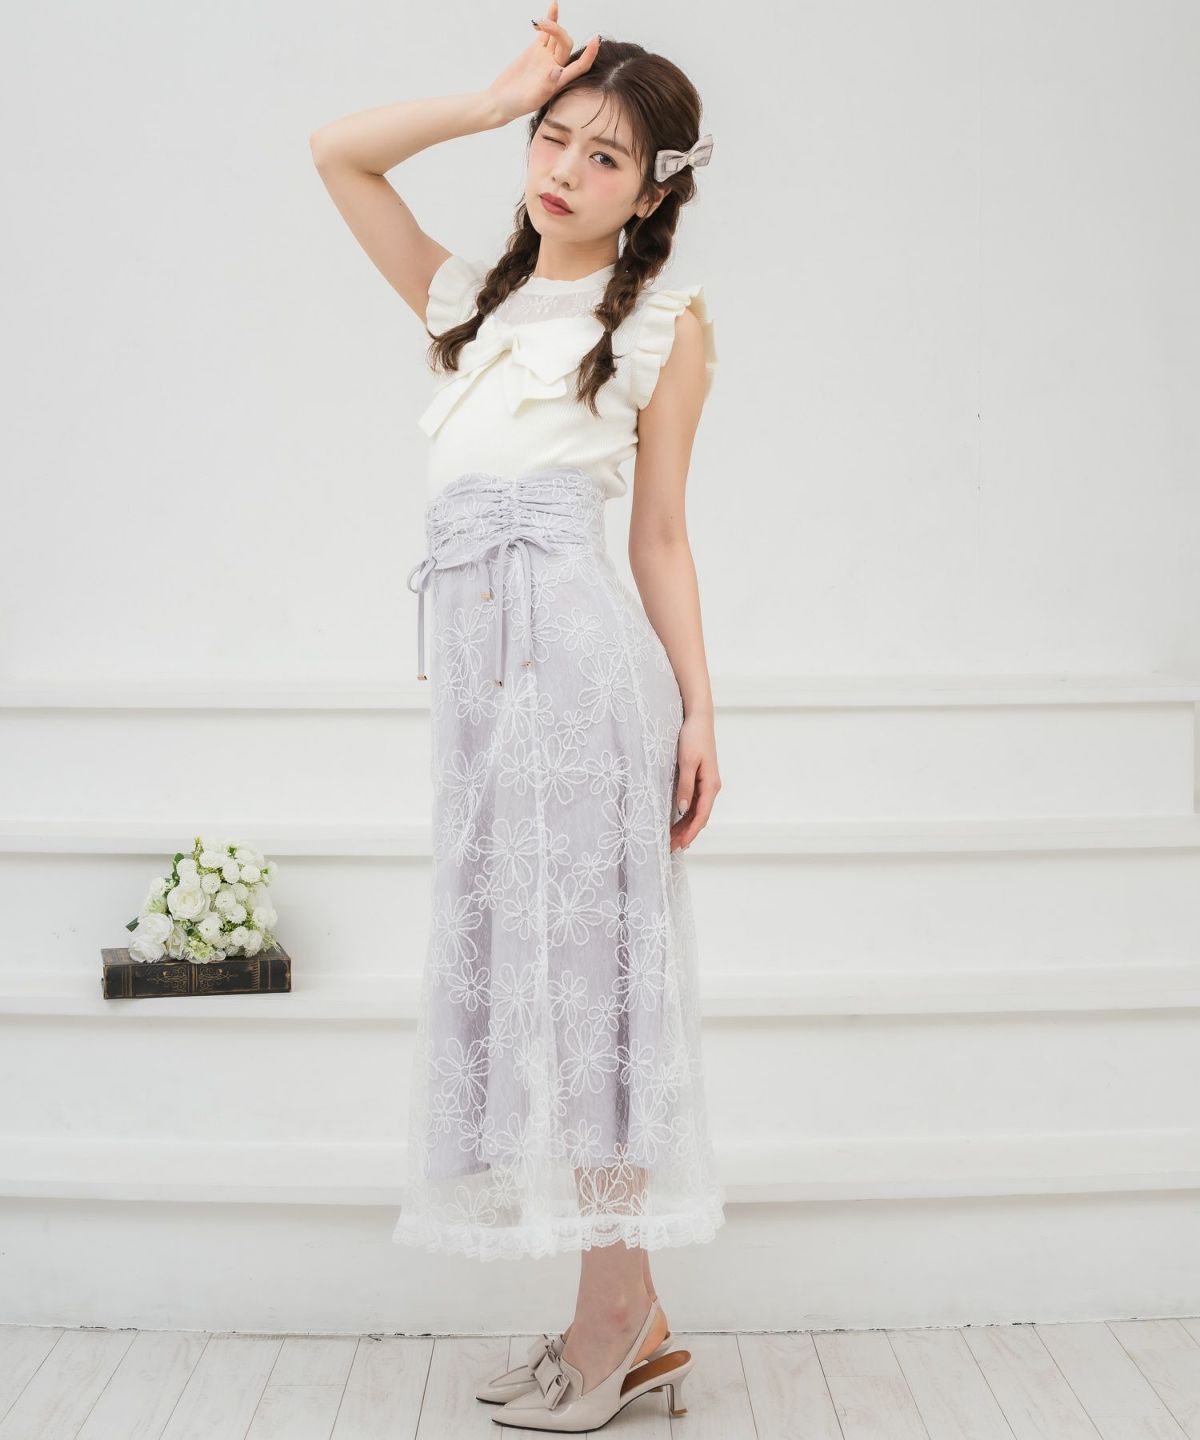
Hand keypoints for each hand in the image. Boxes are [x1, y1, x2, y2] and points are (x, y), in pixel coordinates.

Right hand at [485, 0, 600, 123]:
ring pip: (557, 36)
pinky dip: (550, 19)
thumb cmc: (516, 105)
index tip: (596, 40)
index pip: (580, 66)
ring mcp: (546, 57)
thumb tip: (558, 70)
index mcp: (560, 81)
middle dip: (558, 32)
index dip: (590, 54)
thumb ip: (546, 86)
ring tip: (539, 23)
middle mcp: (556, 67)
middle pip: (566, 44)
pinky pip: (546, 33)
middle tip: (542, 26)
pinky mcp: (536, 50)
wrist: (501, 100)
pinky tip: (554, 6)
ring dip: (553, 24)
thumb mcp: (531, 99)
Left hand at [670, 711, 720, 852]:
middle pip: (699, 817)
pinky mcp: (701, 778)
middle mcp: (711, 787)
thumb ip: (685, 786)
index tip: (679, 845)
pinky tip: (677, 821)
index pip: (701, 816)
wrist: (699, 718)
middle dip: (686, 833)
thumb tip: (683, 809)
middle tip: (669, 847)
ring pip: (697, 811)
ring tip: (671, 838)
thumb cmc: (693, 737)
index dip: (690, 832)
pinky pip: (695, 802)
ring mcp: (707, 783)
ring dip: (685, 826)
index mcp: (711, 785)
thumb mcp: (686, 761)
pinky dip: (686, 814)